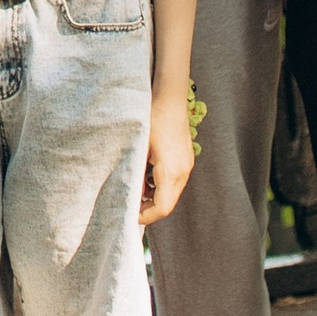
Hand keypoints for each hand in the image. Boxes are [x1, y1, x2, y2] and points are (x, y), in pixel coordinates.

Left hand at [140, 97, 198, 224]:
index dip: (145, 217)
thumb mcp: (138, 149)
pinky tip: (146, 176)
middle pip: (168, 204)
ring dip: (155, 197)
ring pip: (171, 194)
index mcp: (170, 172)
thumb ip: (136, 175)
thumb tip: (131, 194)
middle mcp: (183, 172)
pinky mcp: (186, 160)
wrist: (170, 99)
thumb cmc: (151, 120)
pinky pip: (174, 182)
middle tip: (130, 205)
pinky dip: (161, 186)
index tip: (130, 215)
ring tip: (136, 189)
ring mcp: (186, 166)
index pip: (161, 208)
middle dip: (149, 209)